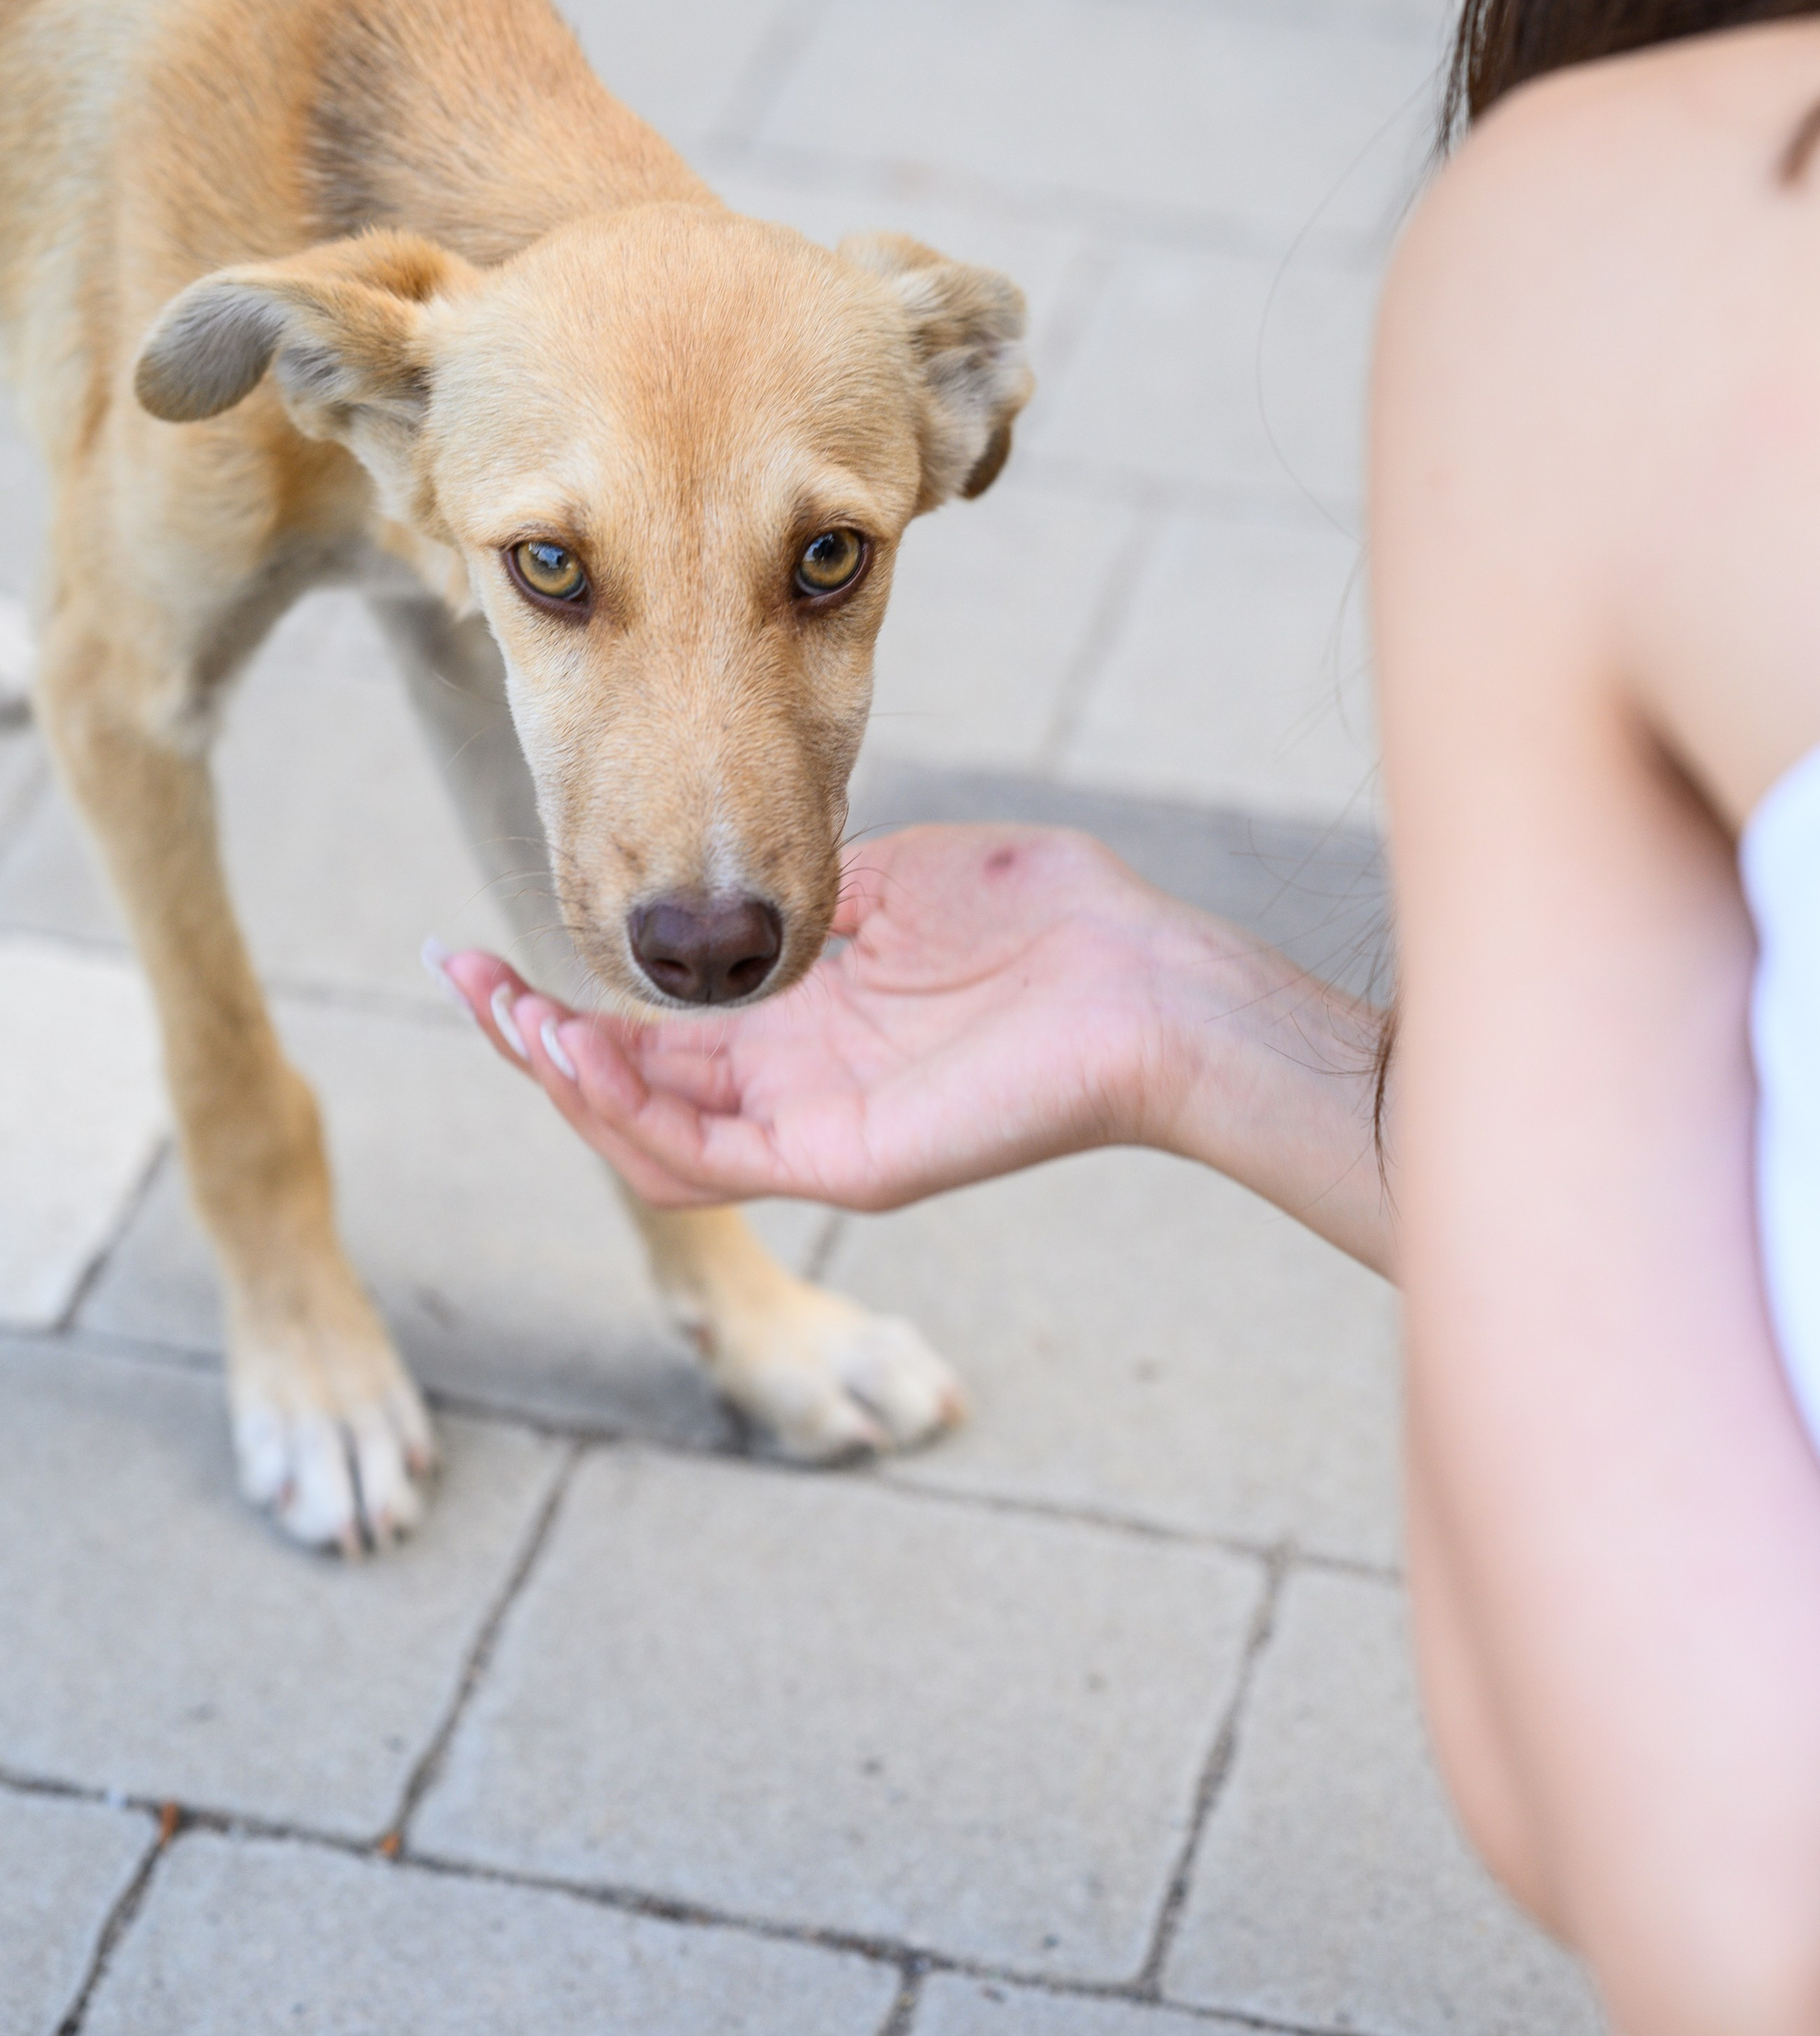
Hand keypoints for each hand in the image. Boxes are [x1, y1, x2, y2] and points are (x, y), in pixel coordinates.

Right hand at [438, 821, 1392, 1270]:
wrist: (1145, 980)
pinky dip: (627, 1110)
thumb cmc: (1051, 922)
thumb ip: (806, 891)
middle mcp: (795, 1089)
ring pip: (647, 1134)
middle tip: (458, 973)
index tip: (490, 947)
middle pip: (630, 1088)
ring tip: (499, 1013)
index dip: (568, 998)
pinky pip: (704, 1158)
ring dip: (561, 1078)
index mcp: (807, 1026)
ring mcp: (812, 1134)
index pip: (656, 1032)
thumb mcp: (898, 880)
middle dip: (531, 1036)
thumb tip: (731, 873)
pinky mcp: (839, 1163)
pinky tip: (571, 1047)